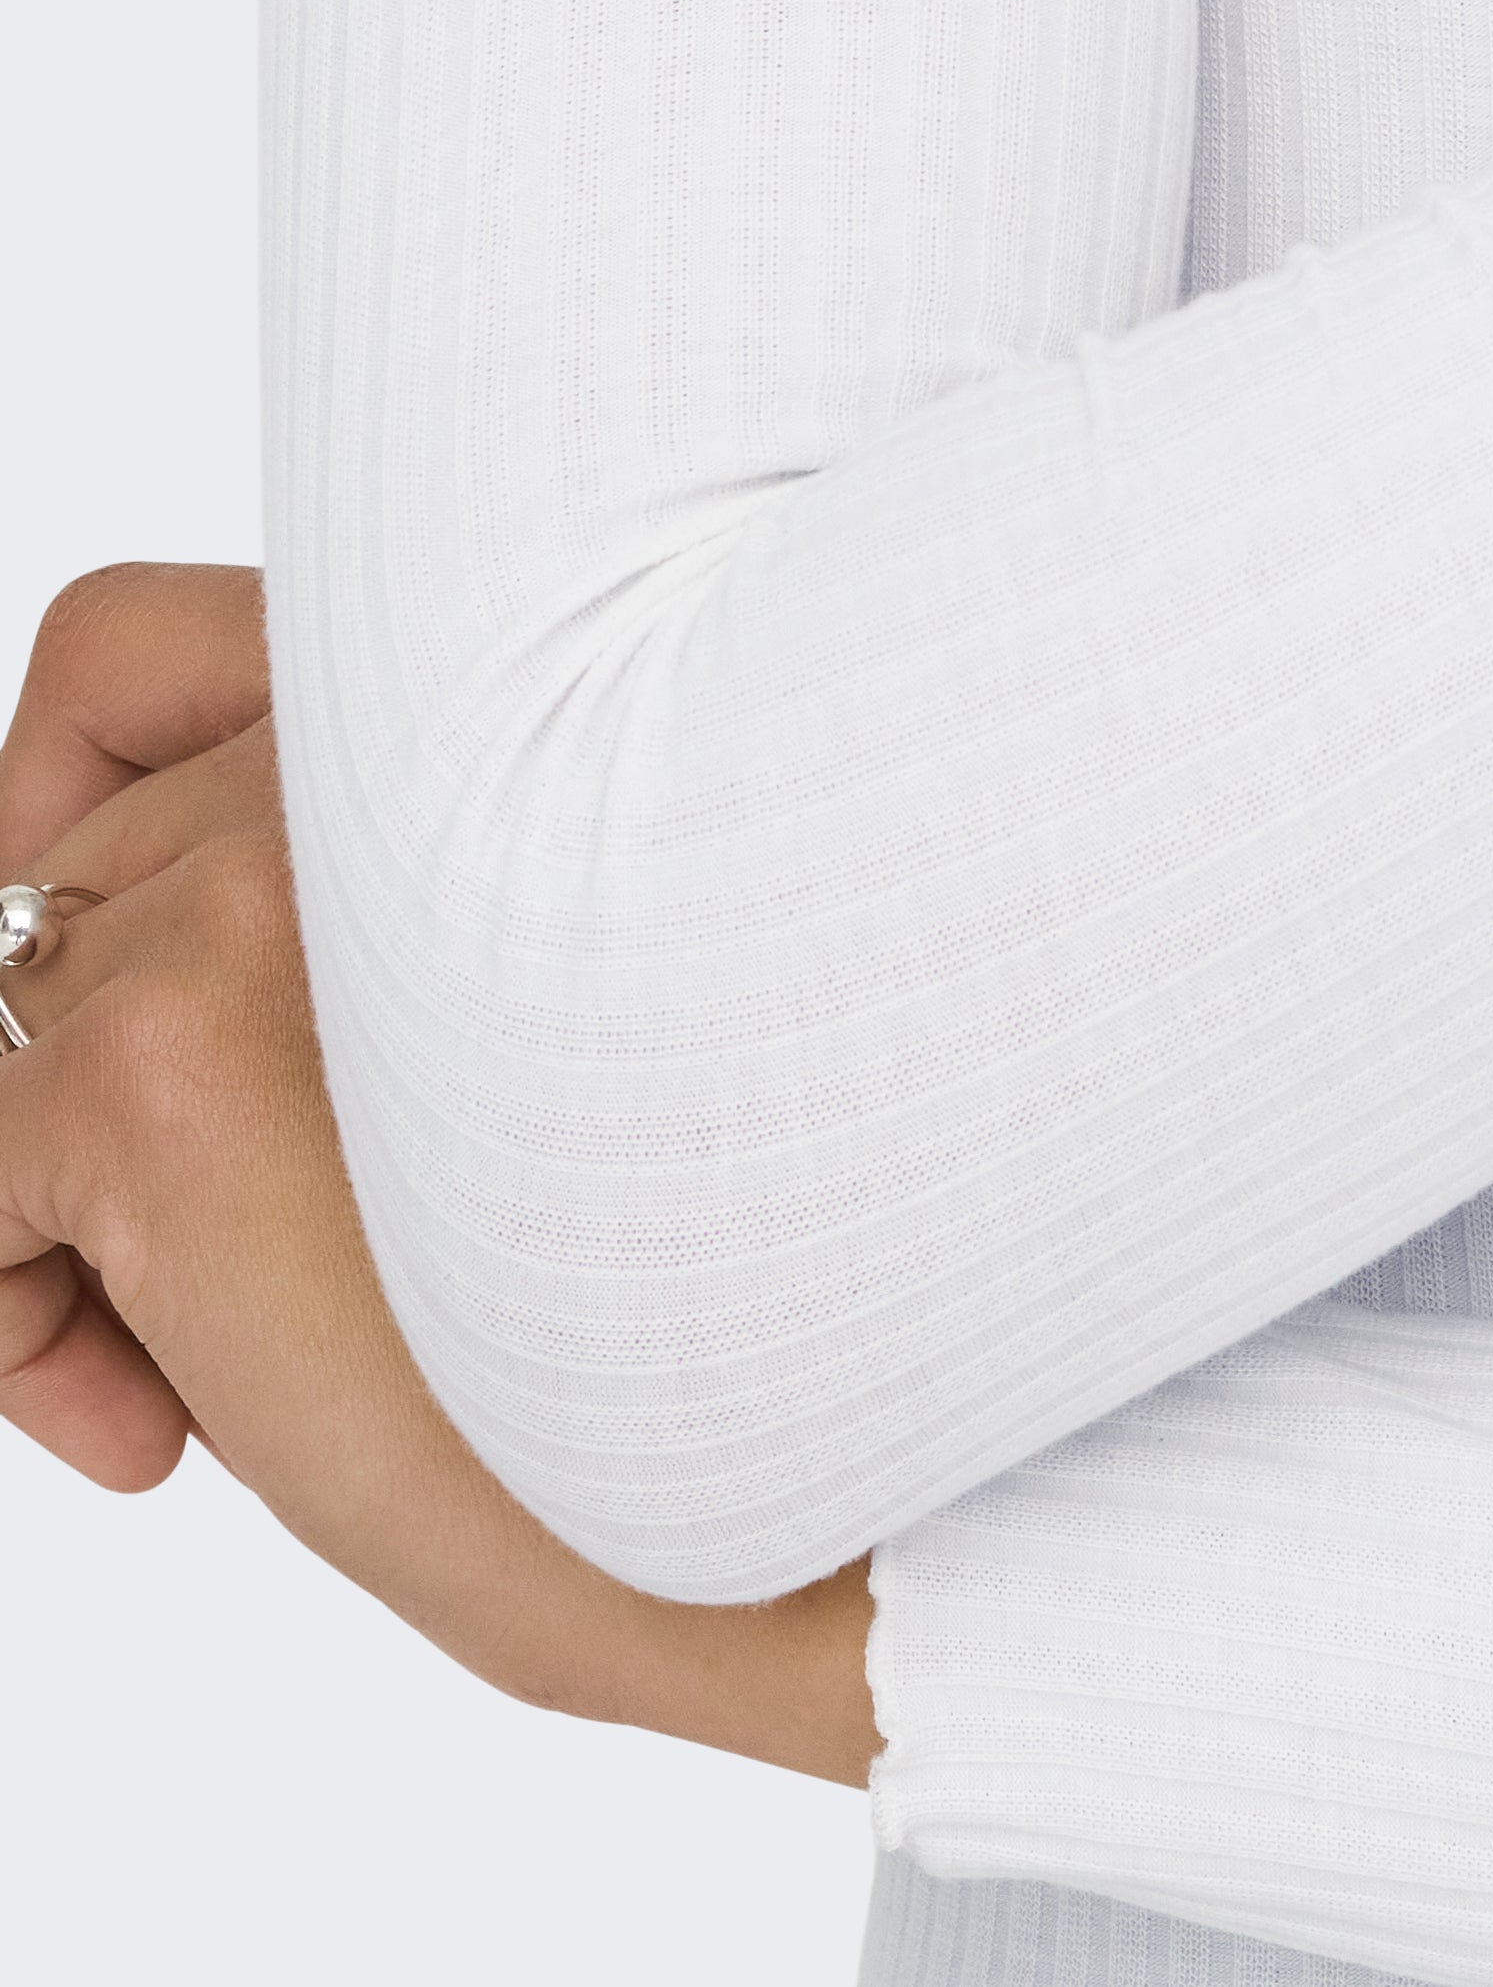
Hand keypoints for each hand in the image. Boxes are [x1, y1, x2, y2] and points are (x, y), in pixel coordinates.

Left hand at [0, 563, 875, 1782]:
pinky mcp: (157, 1067)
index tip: (170, 975)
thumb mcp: (588, 993)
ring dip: (78, 1198)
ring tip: (222, 1351)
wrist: (823, 1438)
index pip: (138, 644)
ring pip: (22, 1016)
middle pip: (77, 870)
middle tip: (241, 1238)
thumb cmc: (768, 1252)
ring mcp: (254, 889)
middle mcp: (374, 737)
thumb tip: (133, 955)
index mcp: (503, 692)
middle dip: (113, 1057)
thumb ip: (401, 901)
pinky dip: (18, 1317)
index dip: (99, 806)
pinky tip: (174, 1419)